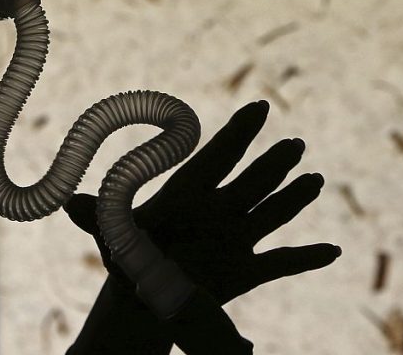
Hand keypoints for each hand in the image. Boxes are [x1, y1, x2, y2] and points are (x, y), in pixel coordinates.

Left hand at [64, 100, 340, 305]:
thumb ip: (99, 219)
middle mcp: (217, 210)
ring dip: (293, 199)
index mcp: (187, 194)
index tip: (258, 107)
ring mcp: (235, 239)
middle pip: (249, 182)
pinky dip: (306, 258)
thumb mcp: (113, 238)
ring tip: (315, 179)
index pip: (216, 157)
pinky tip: (332, 251)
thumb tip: (69, 204)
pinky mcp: (245, 271)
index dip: (237, 134)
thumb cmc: (128, 259)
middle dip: (271, 164)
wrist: (144, 296)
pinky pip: (281, 263)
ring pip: (270, 213)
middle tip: (294, 142)